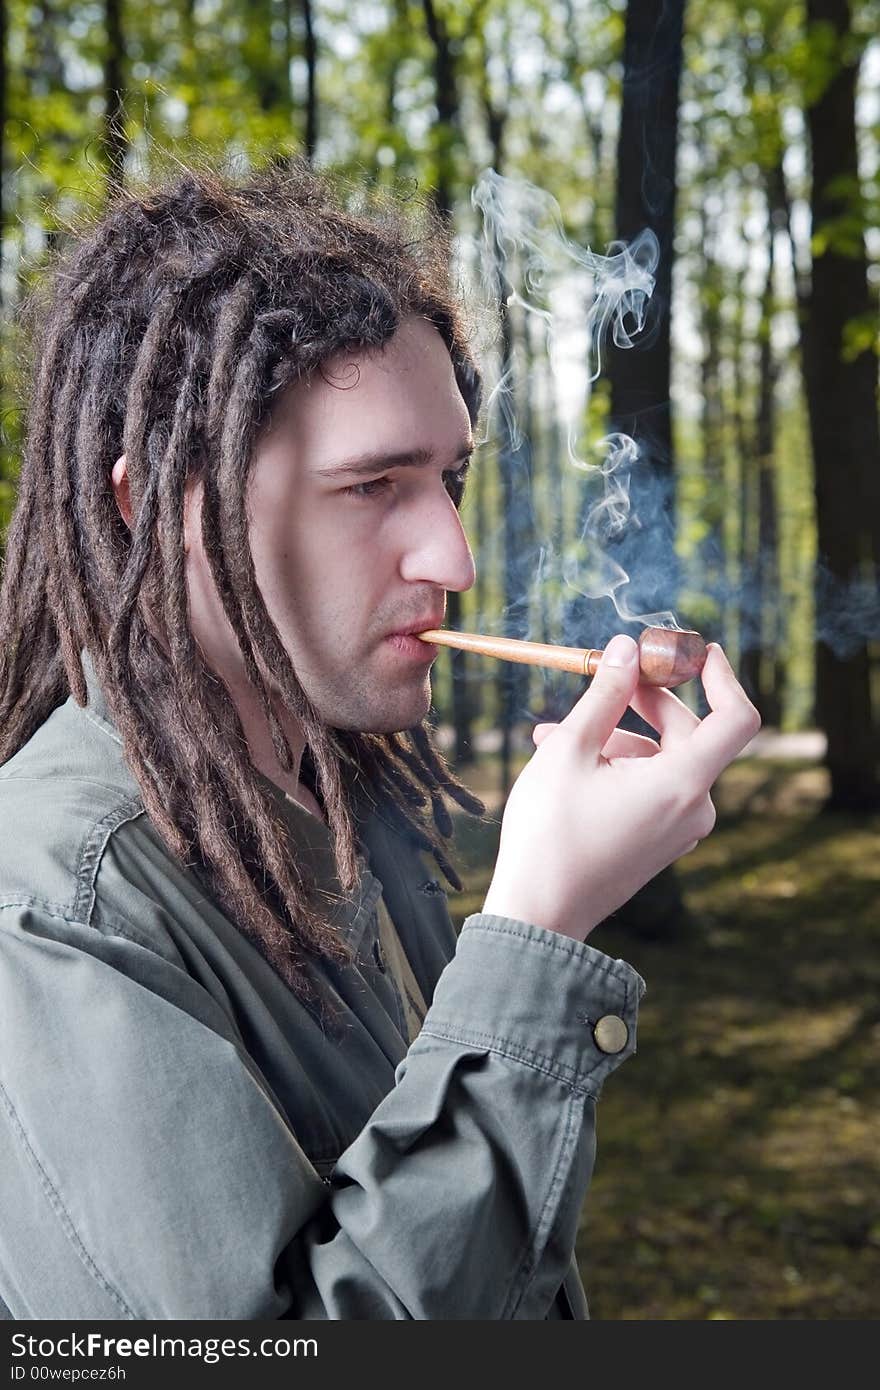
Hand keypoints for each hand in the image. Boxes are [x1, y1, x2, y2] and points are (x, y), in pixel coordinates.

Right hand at [481, 635, 760, 940]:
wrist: (538, 913)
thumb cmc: (549, 832)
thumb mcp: (569, 749)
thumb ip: (604, 693)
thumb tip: (627, 649)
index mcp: (682, 784)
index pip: (735, 717)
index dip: (722, 676)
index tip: (695, 651)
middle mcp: (693, 808)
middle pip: (689, 733)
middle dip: (644, 701)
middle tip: (603, 678)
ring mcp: (679, 829)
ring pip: (662, 760)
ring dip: (617, 736)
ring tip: (552, 734)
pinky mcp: (661, 842)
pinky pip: (653, 787)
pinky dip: (620, 767)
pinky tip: (568, 761)